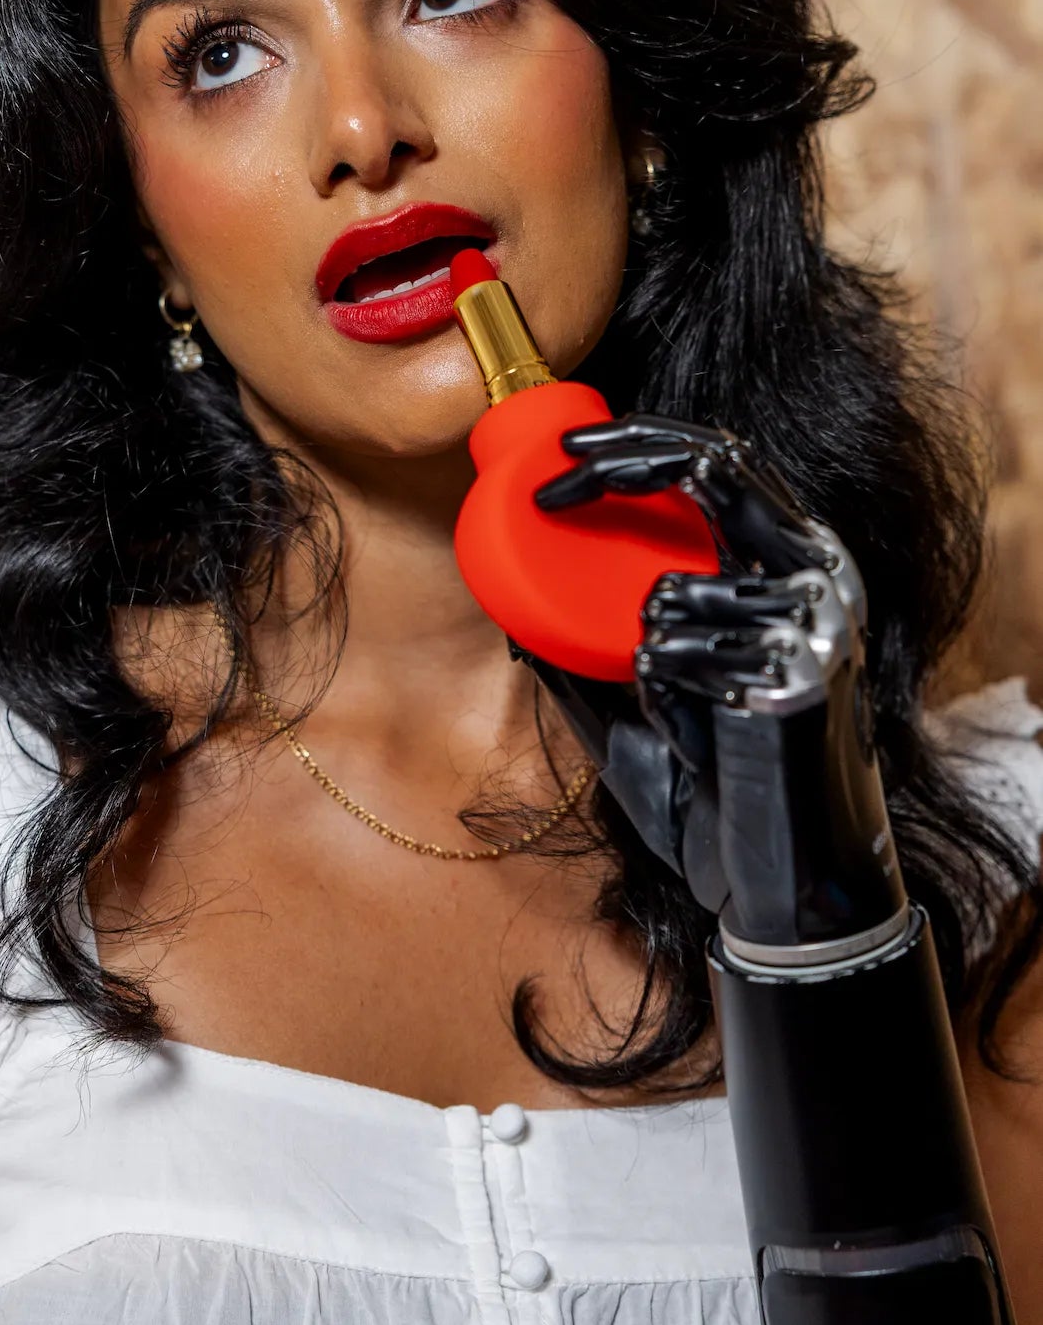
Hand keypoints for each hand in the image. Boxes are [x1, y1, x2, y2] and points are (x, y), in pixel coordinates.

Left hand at [529, 416, 905, 958]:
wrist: (778, 883)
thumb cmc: (709, 781)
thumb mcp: (638, 689)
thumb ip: (589, 635)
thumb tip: (505, 589)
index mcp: (787, 564)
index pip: (721, 460)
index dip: (641, 441)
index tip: (564, 453)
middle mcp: (817, 575)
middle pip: (716, 467)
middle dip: (624, 463)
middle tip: (552, 485)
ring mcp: (818, 622)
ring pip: (671, 592)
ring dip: (644, 653)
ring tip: (682, 714)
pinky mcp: (804, 675)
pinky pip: (676, 656)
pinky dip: (662, 699)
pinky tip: (702, 742)